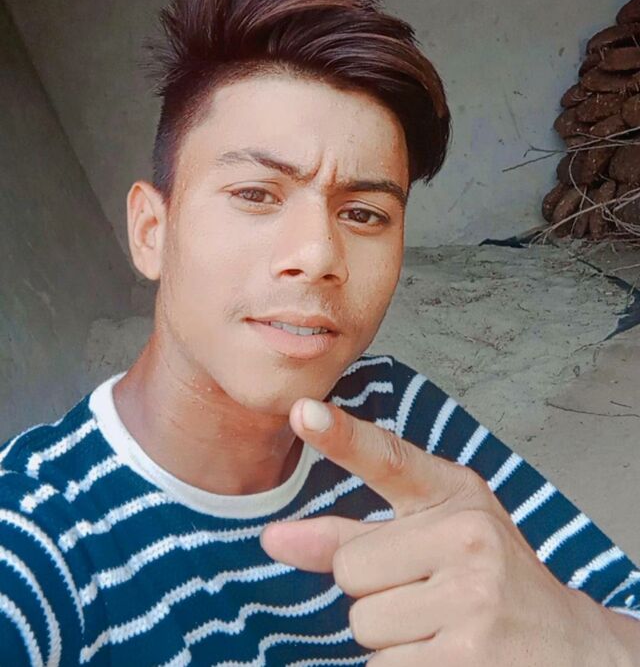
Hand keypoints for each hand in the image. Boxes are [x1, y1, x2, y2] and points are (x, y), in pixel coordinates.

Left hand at [260, 398, 622, 665]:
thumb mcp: (435, 534)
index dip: (343, 436)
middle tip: (426, 592)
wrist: (567, 644)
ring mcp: (471, 599)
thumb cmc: (489, 577)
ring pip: (362, 622)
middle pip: (350, 568)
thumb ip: (352, 533)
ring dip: (387, 635)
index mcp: (456, 493)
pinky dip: (401, 666)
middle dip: (373, 589)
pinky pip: (381, 666)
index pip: (390, 459)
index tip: (304, 412)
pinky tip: (443, 654)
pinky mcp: (465, 659)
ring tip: (438, 625)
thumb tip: (273, 538)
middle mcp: (468, 537)